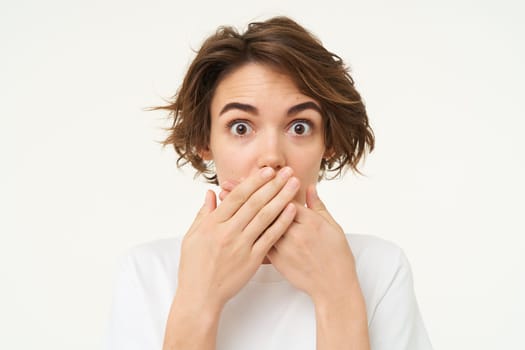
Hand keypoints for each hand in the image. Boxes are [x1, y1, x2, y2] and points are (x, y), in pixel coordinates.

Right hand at [175, 167, 299, 312]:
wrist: (200, 296)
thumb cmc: (194, 266)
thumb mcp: (192, 236)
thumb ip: (203, 213)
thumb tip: (211, 193)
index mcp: (213, 224)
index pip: (237, 197)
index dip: (253, 182)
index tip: (267, 170)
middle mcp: (228, 232)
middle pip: (254, 203)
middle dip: (272, 185)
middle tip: (286, 171)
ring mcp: (241, 246)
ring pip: (265, 217)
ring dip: (281, 198)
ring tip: (294, 185)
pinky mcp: (252, 260)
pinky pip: (270, 238)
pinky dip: (282, 223)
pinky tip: (292, 211)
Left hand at [220, 182, 359, 302]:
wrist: (333, 285)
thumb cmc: (336, 255)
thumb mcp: (331, 226)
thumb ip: (317, 205)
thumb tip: (309, 187)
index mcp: (308, 220)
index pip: (283, 197)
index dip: (266, 185)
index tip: (253, 176)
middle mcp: (293, 233)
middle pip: (265, 209)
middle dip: (245, 195)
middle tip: (227, 184)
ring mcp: (284, 247)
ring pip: (257, 226)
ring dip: (239, 212)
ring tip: (223, 202)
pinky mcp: (277, 261)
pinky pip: (258, 244)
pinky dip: (244, 233)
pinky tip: (231, 226)